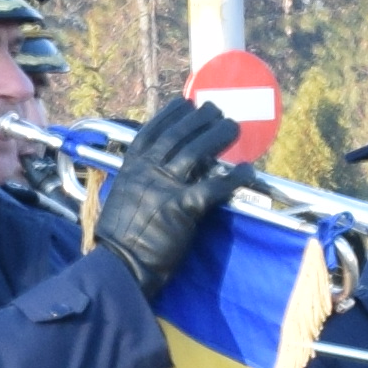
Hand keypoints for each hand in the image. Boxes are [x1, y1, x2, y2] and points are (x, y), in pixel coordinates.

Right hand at [87, 99, 249, 294]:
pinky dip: (234, 178)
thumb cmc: (120, 237)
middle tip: (217, 110)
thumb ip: (140, 180)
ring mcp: (164, 187)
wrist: (119, 265)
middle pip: (178, 136)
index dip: (170, 114)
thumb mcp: (123, 197)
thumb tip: (160, 169)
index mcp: (131, 168)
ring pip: (196, 152)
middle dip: (200, 119)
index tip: (186, 102)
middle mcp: (147, 171)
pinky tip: (248, 170)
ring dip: (217, 136)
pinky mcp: (182, 208)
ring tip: (233, 127)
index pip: (152, 131)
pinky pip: (214, 187)